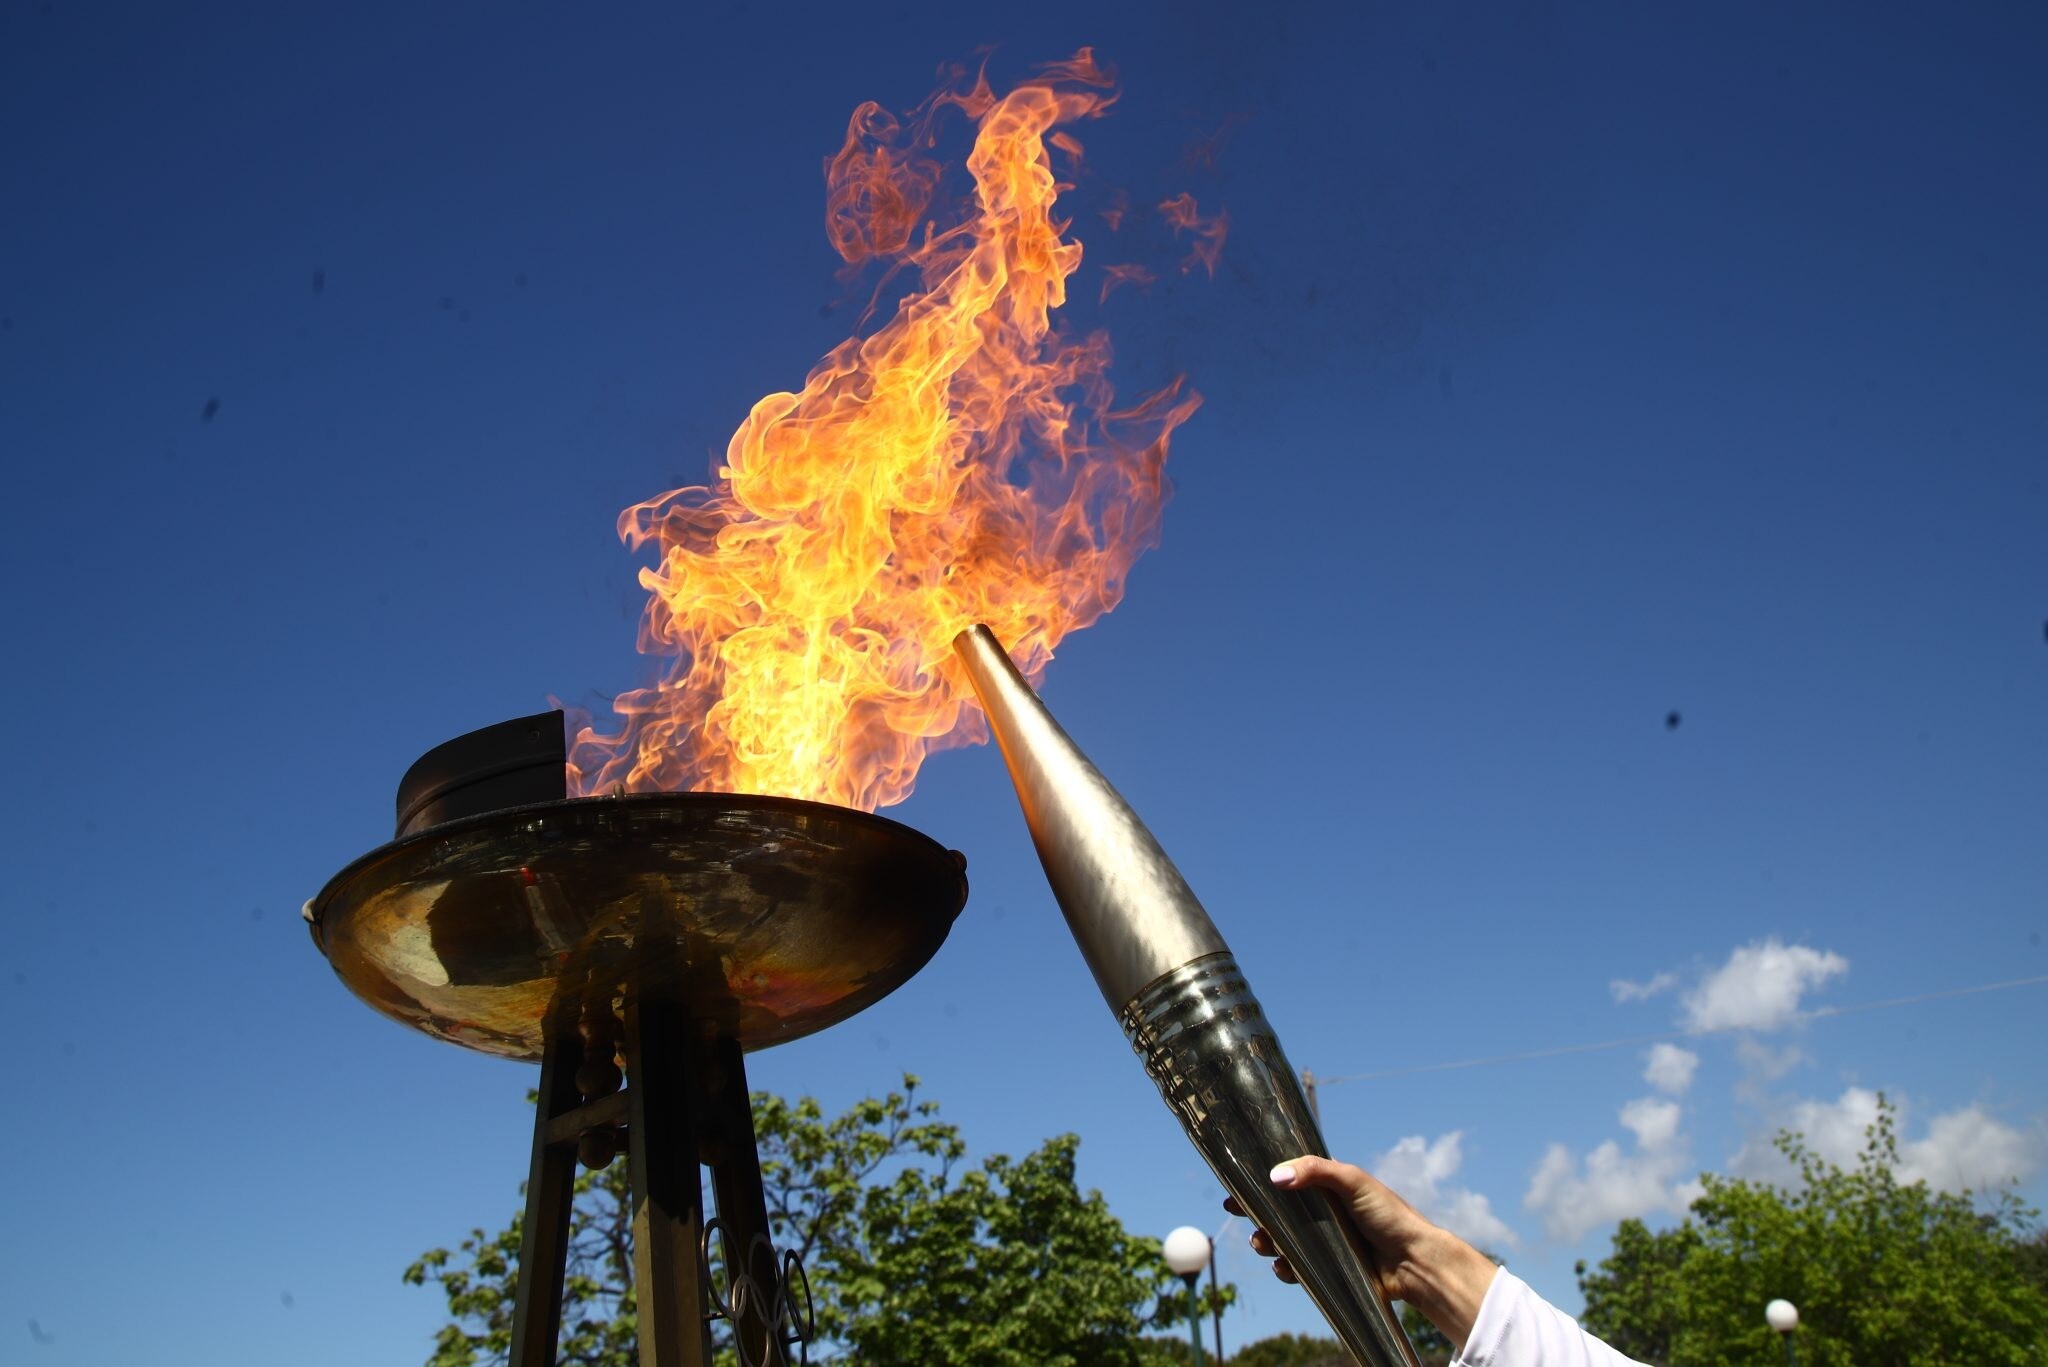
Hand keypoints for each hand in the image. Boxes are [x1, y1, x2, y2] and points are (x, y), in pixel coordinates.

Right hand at [1224, 1155, 1497, 1347]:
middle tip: (1241, 1215)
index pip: (1285, 1180)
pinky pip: (1297, 1269)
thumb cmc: (1389, 1214)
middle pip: (1277, 1212)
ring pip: (1282, 1241)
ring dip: (1266, 1242)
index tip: (1234, 1187)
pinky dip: (1286, 1269)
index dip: (1259, 1183)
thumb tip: (1275, 1176)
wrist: (1414, 1261)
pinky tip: (1285, 1267)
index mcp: (1326, 1187)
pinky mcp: (1327, 1269)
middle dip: (1255, 1215)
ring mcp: (1323, 1242)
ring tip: (1263, 1244)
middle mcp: (1322, 1214)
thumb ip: (1315, 1171)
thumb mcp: (1353, 1181)